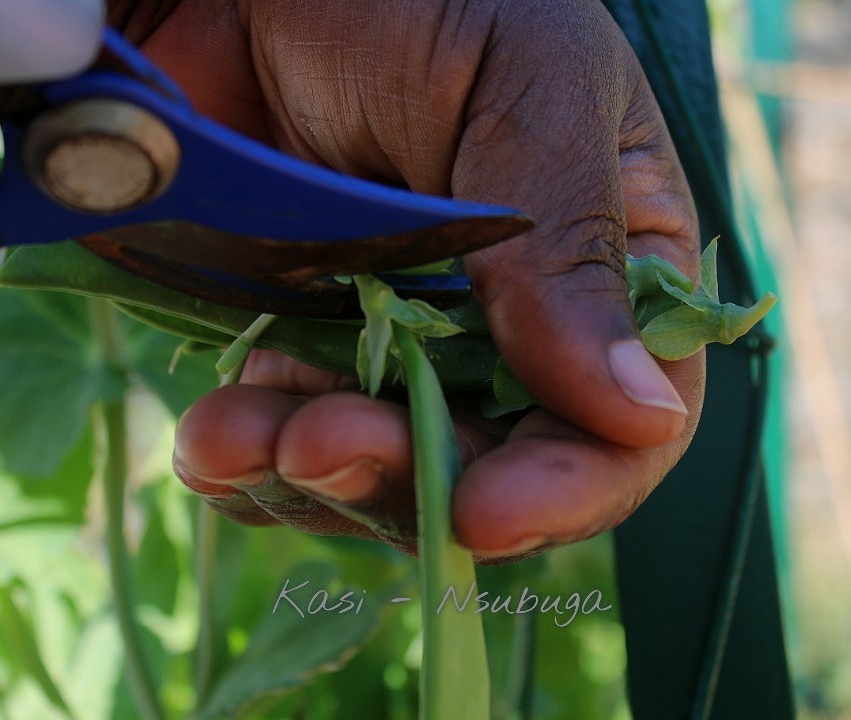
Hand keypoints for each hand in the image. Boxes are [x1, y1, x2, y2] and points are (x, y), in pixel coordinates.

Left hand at [159, 0, 705, 560]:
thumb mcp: (524, 86)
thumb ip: (573, 245)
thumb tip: (642, 416)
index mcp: (600, 265)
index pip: (619, 419)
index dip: (566, 485)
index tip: (485, 513)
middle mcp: (502, 325)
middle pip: (484, 467)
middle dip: (402, 480)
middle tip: (317, 441)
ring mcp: (388, 342)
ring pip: (373, 474)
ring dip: (305, 479)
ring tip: (232, 437)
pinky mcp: (289, 342)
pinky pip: (278, 443)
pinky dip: (244, 463)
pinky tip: (208, 443)